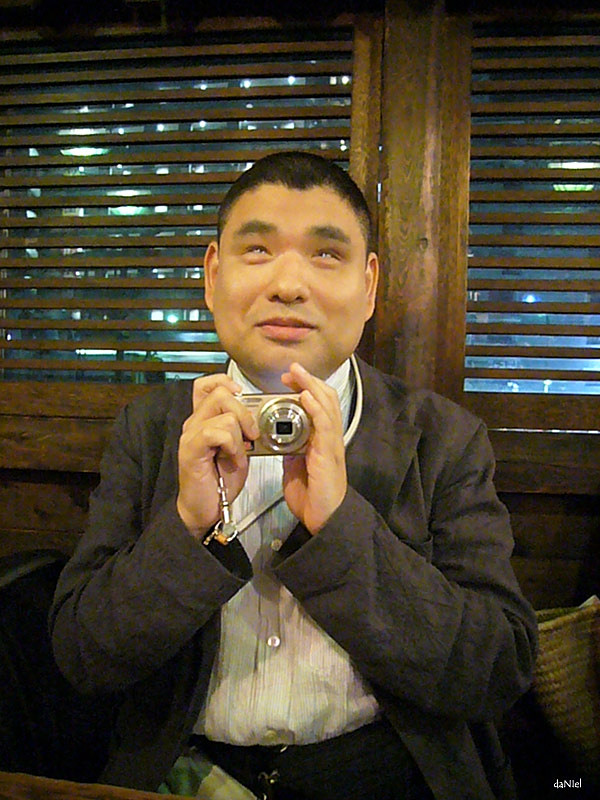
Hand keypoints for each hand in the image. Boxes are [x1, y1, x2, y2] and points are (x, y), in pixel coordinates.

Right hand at [176, 374, 258, 538]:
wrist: (206, 508)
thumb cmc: (221, 479)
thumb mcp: (239, 447)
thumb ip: (244, 429)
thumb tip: (261, 416)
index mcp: (205, 418)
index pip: (209, 385)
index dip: (226, 382)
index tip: (242, 394)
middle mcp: (195, 422)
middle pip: (222, 394)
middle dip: (246, 413)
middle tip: (252, 435)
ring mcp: (191, 435)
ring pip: (226, 414)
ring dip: (240, 436)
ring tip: (239, 454)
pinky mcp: (190, 449)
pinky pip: (216, 432)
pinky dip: (232, 445)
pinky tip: (233, 459)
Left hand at [281, 362, 346, 534]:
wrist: (323, 519)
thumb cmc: (312, 496)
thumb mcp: (296, 466)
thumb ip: (291, 449)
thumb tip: (279, 437)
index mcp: (322, 439)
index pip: (319, 404)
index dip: (307, 387)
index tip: (289, 378)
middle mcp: (330, 438)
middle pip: (326, 398)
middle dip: (309, 380)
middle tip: (292, 369)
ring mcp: (331, 444)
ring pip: (327, 406)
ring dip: (311, 386)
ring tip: (298, 373)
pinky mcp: (328, 454)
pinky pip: (324, 425)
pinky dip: (315, 408)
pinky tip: (306, 396)